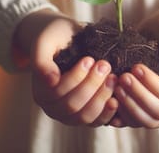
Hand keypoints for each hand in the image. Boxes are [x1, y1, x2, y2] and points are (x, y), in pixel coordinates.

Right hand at [14, 9, 117, 125]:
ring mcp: (70, 114)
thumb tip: (51, 80)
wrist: (68, 36)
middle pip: (72, 106)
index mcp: (41, 91)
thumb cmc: (56, 36)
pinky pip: (96, 121)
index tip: (89, 59)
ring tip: (113, 77)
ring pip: (85, 117)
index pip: (58, 91)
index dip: (76, 77)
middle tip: (105, 65)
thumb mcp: (45, 41)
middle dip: (91, 85)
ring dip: (101, 97)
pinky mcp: (86, 114)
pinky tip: (116, 99)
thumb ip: (41, 60)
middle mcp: (53, 107)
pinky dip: (107, 113)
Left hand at [111, 0, 158, 127]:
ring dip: (129, 107)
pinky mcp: (145, 106)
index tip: (136, 67)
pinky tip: (110, 102)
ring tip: (115, 86)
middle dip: (138, 96)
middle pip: (158, 112)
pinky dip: (123, 115)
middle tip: (122, 77)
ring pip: (146, 120)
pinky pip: (135, 119)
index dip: (152, 84)